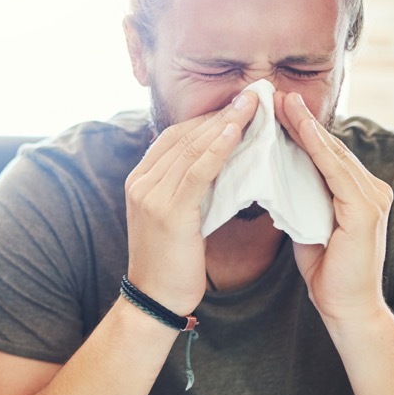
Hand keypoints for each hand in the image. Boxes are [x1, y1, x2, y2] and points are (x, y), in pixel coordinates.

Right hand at [124, 91, 257, 315]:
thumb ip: (186, 190)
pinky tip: (237, 131)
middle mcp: (140, 182)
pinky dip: (218, 148)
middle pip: (184, 136)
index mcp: (139, 180)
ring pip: (191, 148)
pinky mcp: (168, 211)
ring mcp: (150, 195)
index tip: (239, 105)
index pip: (175, 137)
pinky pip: (196, 171)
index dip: (208, 118)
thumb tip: (218, 167)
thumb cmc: (171, 263)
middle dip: (221, 113)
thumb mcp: (174, 218)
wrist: (155, 300)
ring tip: (253, 104)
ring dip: (226, 123)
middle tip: (254, 94)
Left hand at [275, 91, 392, 323]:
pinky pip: (336, 172)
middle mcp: (370, 189)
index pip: (324, 154)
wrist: (346, 308)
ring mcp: (372, 198)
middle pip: (328, 147)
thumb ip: (301, 199)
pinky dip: (317, 149)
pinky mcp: (366, 210)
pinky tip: (300, 129)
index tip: (276, 108)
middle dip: (301, 119)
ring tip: (283, 102)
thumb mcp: (307, 225)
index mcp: (356, 192)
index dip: (300, 129)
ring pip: (332, 154)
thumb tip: (275, 177)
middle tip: (276, 93)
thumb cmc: (326, 271)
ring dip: (306, 126)